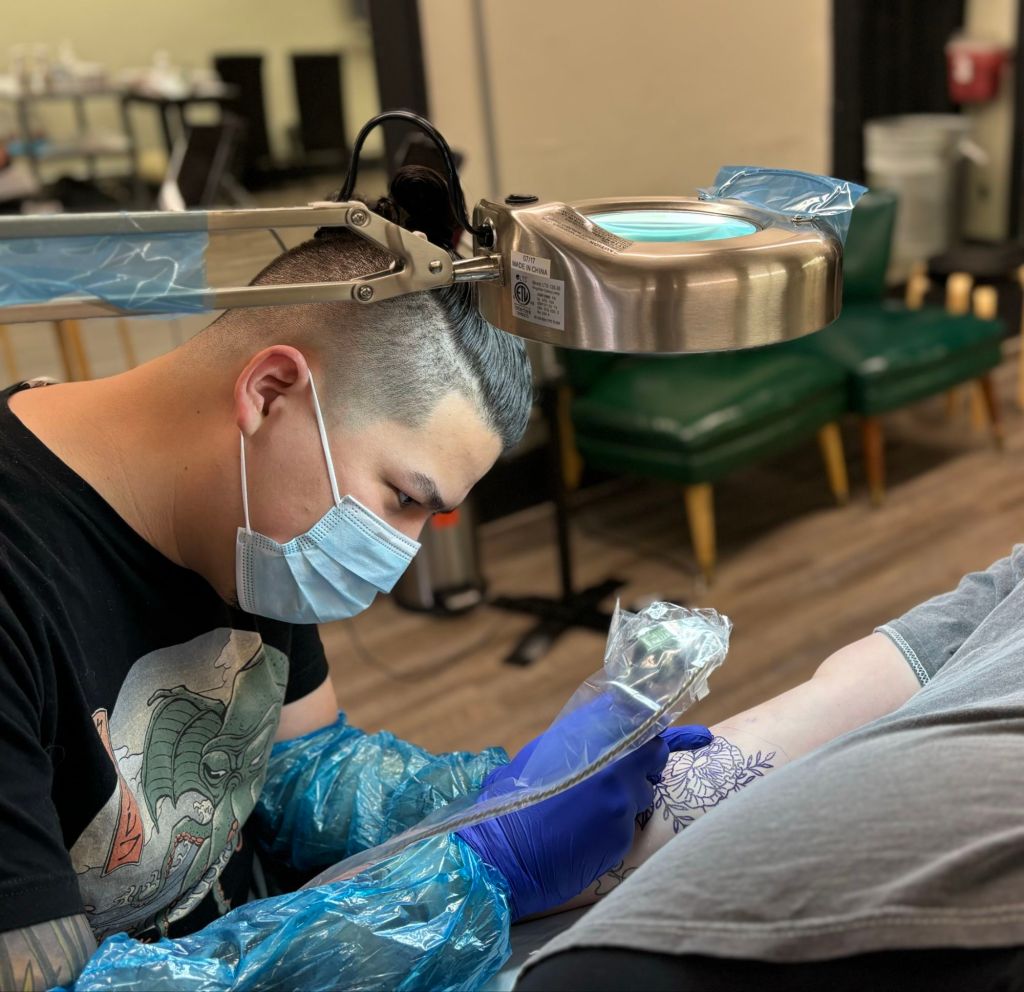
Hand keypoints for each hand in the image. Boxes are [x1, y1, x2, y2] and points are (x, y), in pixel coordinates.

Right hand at [457, 718, 710, 919]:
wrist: (502, 855)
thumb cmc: (506, 806)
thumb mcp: (533, 760)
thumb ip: (570, 746)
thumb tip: (592, 742)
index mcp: (582, 734)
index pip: (634, 713)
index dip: (643, 722)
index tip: (646, 730)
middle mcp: (607, 758)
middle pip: (654, 748)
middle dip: (648, 760)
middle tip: (636, 772)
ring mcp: (618, 794)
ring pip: (646, 789)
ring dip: (632, 797)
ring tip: (599, 812)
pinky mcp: (622, 830)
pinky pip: (632, 823)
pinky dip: (618, 827)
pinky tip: (590, 836)